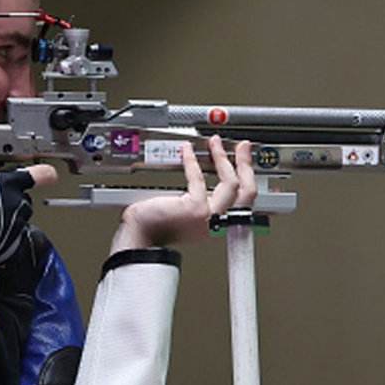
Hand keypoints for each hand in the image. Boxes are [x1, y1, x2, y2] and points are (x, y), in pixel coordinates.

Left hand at [109, 136, 255, 252]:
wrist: (138, 241)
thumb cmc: (152, 230)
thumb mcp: (182, 213)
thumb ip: (196, 199)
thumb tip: (203, 176)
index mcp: (214, 226)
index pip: (240, 202)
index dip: (245, 179)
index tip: (242, 163)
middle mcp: (215, 224)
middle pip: (245, 193)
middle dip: (246, 166)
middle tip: (243, 148)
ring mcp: (208, 218)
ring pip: (230, 184)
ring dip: (223, 158)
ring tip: (216, 143)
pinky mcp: (195, 209)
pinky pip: (197, 178)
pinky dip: (192, 161)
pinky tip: (187, 151)